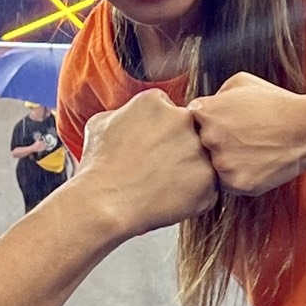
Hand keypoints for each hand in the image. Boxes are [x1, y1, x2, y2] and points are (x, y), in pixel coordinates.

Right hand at [72, 91, 216, 234]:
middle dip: (178, 147)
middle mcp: (183, 119)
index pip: (168, 111)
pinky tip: (168, 200)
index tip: (149, 148)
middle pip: (190, 131)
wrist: (103, 203)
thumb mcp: (100, 124)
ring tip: (161, 186)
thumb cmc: (97, 167)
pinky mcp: (208, 181)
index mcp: (156, 101)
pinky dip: (193, 196)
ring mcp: (199, 150)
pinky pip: (207, 187)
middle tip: (157, 168)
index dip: (159, 132)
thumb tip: (130, 115)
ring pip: (202, 159)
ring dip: (188, 171)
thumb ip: (124, 112)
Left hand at [186, 71, 305, 195]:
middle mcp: (208, 138)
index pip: (191, 123)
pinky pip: (228, 184)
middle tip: (240, 138)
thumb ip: (214, 94)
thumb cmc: (276, 103)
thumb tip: (202, 107)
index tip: (225, 123)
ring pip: (213, 167)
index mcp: (204, 112)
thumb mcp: (241, 82)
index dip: (207, 123)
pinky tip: (256, 163)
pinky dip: (240, 176)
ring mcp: (222, 163)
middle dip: (214, 143)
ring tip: (251, 150)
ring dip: (226, 161)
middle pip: (199, 146)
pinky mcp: (237, 184)